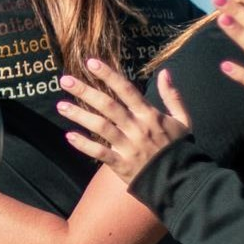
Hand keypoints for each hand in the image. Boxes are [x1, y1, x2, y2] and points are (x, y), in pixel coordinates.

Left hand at [57, 58, 192, 185]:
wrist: (181, 179)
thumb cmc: (180, 148)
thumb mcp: (183, 120)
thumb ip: (172, 96)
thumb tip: (164, 73)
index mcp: (150, 114)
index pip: (126, 90)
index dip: (108, 75)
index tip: (91, 63)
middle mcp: (137, 127)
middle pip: (108, 105)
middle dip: (85, 91)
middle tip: (65, 80)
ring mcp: (128, 146)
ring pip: (100, 127)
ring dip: (79, 115)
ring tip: (60, 106)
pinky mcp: (122, 164)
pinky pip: (100, 153)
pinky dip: (84, 145)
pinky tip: (69, 136)